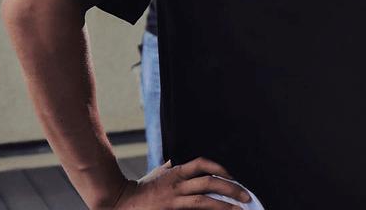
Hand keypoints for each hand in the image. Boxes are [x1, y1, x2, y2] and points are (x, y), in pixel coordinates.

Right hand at [106, 158, 250, 208]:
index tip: (233, 176)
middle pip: (210, 182)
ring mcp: (173, 199)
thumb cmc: (139, 190)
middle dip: (231, 188)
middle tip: (246, 196)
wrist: (118, 202)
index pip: (203, 164)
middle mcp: (177, 184)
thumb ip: (165, 169)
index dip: (221, 168)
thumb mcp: (154, 175)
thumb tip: (170, 162)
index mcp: (176, 173)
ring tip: (239, 209)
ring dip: (225, 204)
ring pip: (204, 200)